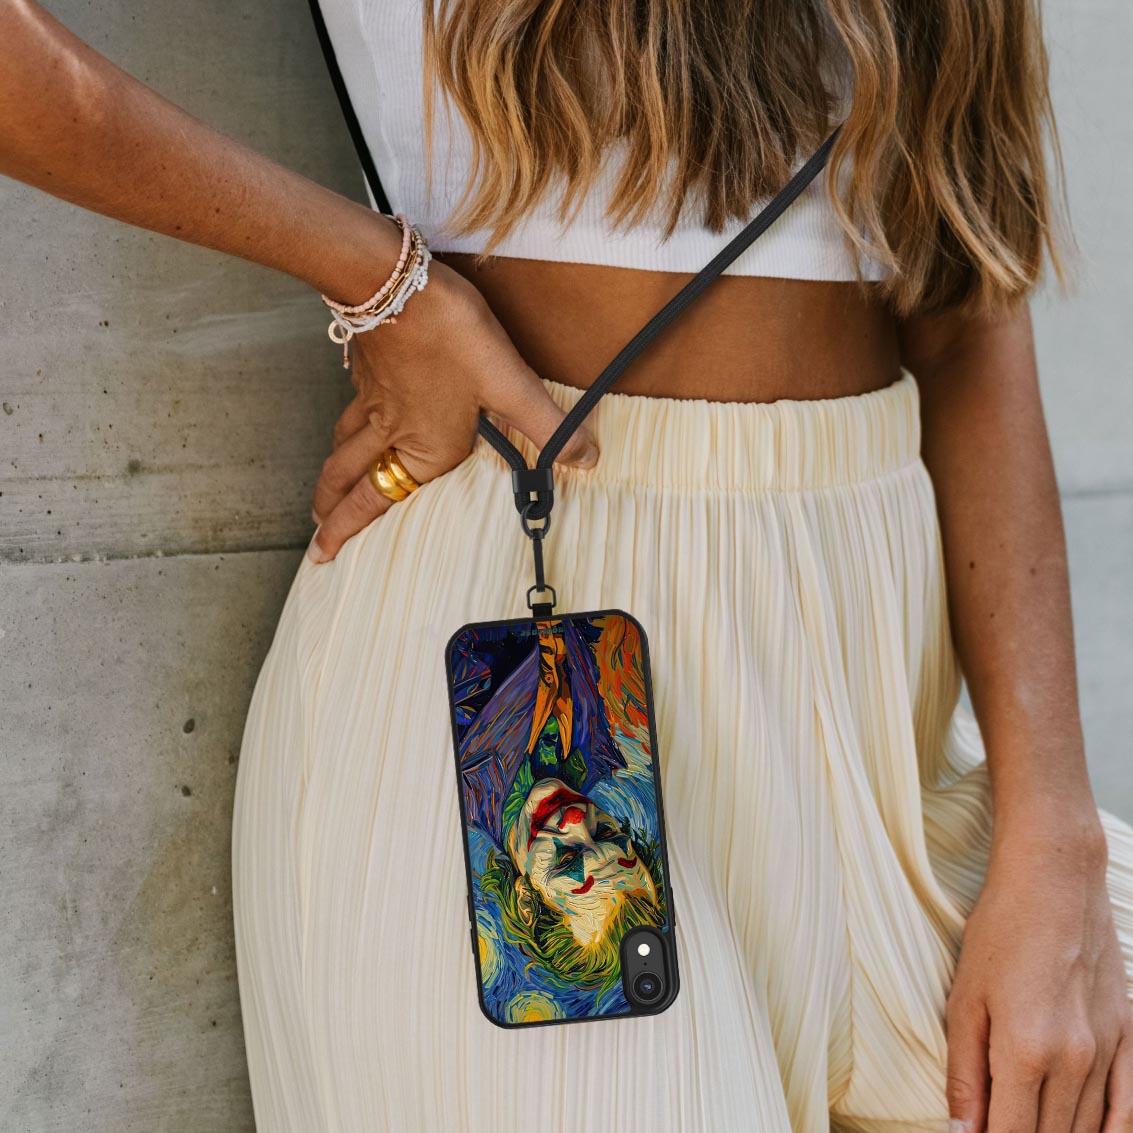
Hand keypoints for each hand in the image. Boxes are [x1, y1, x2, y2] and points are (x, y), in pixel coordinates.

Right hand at [308, 258, 597, 561]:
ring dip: (333, 475)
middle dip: (331, 510)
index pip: (375, 503)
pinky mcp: (368, 370)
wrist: (393, 278)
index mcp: (422, 449)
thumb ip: (547, 427)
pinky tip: (354, 420)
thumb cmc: (448, 335)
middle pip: (347, 479)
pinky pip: (350, 411)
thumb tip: (588, 460)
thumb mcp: (509, 383)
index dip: (345, 531)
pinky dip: (344, 430)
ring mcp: (373, 400)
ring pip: (343, 446)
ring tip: (326, 491)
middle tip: (319, 534)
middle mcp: (391, 432)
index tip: (321, 555)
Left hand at [946, 822, 1131, 1131]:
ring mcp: (1108, 1050)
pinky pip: (1128, 1107)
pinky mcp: (1129, 1036)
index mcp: (1026, 1052)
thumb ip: (965, 1074)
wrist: (1054, 884)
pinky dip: (1111, 1131)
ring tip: (1031, 1125)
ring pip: (1089, 1128)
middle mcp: (1074, 1060)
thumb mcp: (963, 1000)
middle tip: (999, 1129)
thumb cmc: (998, 934)